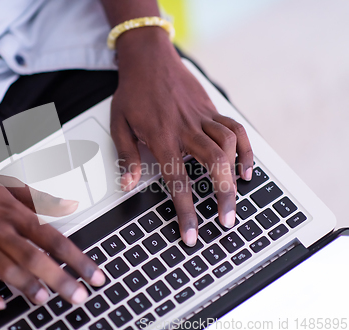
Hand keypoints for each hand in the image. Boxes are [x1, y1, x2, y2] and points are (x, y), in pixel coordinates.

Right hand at [0, 168, 104, 309]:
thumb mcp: (4, 183)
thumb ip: (38, 196)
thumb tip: (67, 203)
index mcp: (13, 214)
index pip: (52, 237)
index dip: (76, 257)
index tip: (93, 274)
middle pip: (34, 257)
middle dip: (60, 279)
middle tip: (78, 296)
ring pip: (6, 270)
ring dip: (26, 286)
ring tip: (44, 298)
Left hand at [110, 28, 253, 245]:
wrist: (149, 59)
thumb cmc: (132, 92)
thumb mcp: (118, 124)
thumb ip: (125, 156)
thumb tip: (127, 185)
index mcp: (161, 137)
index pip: (177, 181)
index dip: (186, 211)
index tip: (192, 234)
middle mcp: (186, 129)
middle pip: (213, 164)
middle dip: (223, 197)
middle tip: (226, 221)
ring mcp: (202, 118)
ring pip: (229, 145)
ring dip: (234, 175)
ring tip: (234, 198)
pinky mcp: (212, 110)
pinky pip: (235, 129)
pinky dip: (245, 149)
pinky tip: (245, 169)